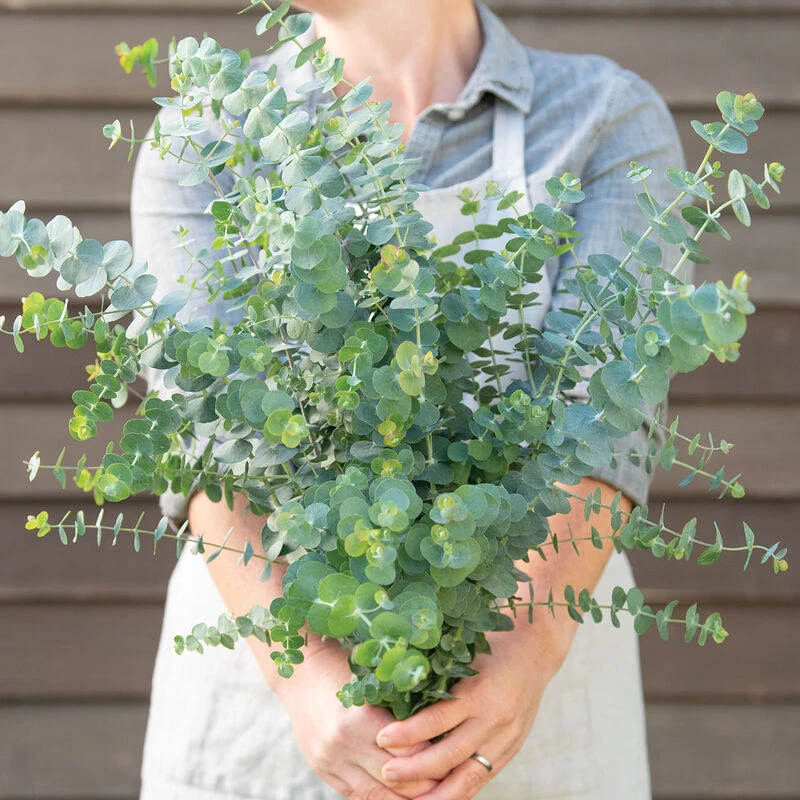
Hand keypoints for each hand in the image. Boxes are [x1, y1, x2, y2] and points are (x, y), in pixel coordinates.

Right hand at [276, 643, 439, 798]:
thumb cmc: (343, 666)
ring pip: (377, 798)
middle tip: (449, 779)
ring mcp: (331, 762)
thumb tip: (439, 727)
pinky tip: (399, 792)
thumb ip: (401, 705)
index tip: (455, 756)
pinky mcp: (323, 770)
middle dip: (426, 786)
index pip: (410, 754)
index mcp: (361, 720)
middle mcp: (344, 746)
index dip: (436, 760)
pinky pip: (356, 797)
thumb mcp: (373, 679)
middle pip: (397, 782)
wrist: (300, 671)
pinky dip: (380, 797)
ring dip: (405, 798)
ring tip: (428, 791)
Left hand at [373, 626, 559, 799]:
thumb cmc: (490, 649)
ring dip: (437, 793)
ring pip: (467, 776)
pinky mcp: (511, 750)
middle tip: (386, 773)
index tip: (382, 738)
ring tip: (409, 799)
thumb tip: (394, 693)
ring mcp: (505, 738)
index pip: (437, 720)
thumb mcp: (464, 656)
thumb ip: (438, 679)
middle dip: (415, 769)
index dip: (408, 733)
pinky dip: (460, 790)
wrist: (534, 652)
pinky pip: (483, 777)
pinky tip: (438, 796)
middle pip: (449, 755)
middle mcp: (493, 719)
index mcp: (478, 692)